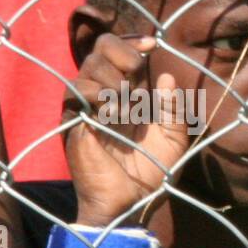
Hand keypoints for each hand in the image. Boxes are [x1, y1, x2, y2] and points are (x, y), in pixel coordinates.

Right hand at [64, 34, 190, 232]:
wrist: (130, 206)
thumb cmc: (150, 176)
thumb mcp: (173, 140)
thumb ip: (173, 109)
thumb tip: (167, 78)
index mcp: (125, 95)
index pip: (116, 51)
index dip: (132, 41)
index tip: (153, 43)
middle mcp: (101, 96)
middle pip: (100, 48)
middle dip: (123, 54)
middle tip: (138, 79)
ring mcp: (85, 109)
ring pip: (88, 67)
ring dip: (115, 79)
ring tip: (129, 105)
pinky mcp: (74, 123)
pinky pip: (77, 92)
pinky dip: (99, 95)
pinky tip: (116, 114)